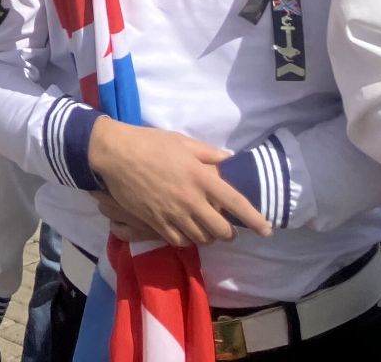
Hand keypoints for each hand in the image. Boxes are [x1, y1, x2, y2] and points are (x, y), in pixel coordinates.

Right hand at [87, 119, 271, 247]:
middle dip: (229, 233)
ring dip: (209, 237)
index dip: (255, 220)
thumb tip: (228, 161)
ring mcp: (173, 213)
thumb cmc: (149, 143)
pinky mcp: (156, 221)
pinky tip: (186, 232)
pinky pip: (179, 241)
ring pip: (202, 238)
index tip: (267, 230)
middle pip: (221, 230)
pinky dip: (188, 239)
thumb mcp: (182, 141)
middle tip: (227, 228)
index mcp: (201, 177)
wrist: (113, 153)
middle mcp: (191, 199)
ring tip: (206, 230)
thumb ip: (208, 153)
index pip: (237, 203)